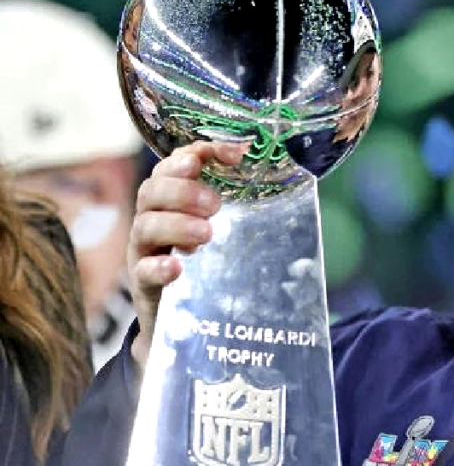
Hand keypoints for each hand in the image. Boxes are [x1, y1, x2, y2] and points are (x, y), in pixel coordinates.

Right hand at [127, 142, 245, 369]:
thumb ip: (246, 206)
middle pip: (152, 190)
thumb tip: (295, 179)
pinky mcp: (143, 285)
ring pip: (145, 226)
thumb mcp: (225, 231)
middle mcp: (153, 219)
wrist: (182, 317)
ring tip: (207, 233)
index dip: (200, 153)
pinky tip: (177, 267)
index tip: (233, 155)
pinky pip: (141, 271)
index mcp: (172, 199)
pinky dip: (158, 266)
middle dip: (183, 190)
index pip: (176, 165)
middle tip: (215, 203)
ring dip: (176, 224)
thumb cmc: (208, 262)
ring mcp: (145, 251)